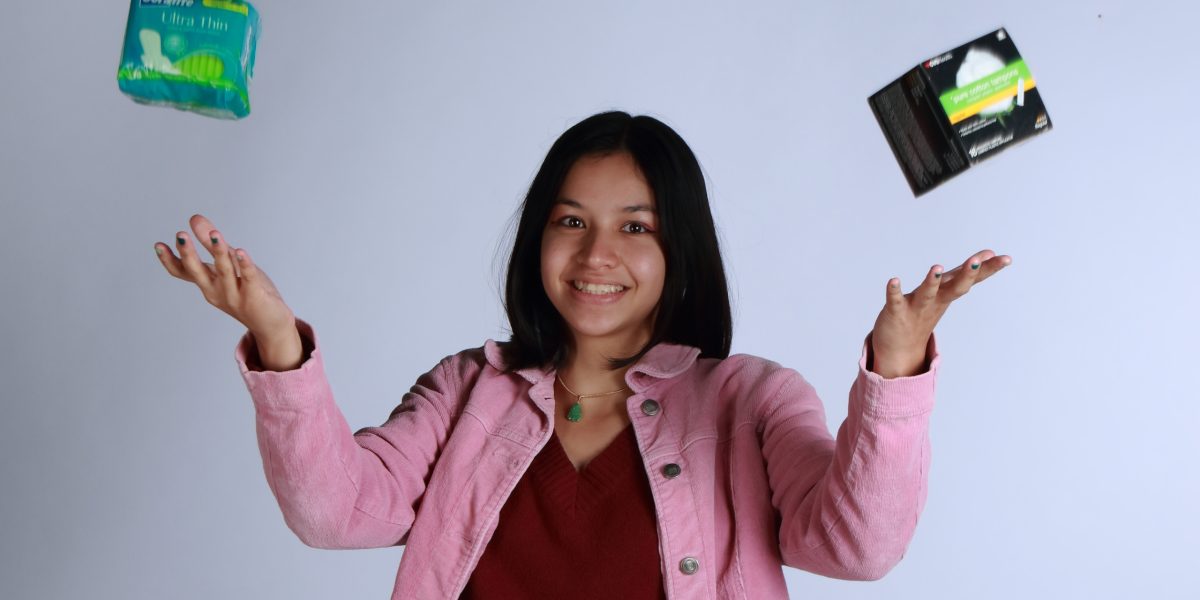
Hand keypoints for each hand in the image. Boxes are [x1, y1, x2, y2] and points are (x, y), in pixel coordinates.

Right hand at [155, 214, 296, 340]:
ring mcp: (234, 295)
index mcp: (208, 284)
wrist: (270, 324)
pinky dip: (244, 264)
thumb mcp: (227, 265)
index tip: (158, 245)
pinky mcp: (254, 295)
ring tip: (215, 233)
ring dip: (219, 252)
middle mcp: (217, 290)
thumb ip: (211, 244)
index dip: (170, 260)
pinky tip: (240, 251)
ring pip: (225, 271)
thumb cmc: (247, 292)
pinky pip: (248, 277)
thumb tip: (194, 218)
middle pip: (198, 272)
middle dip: (189, 254)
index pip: (184, 272)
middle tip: (180, 235)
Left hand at [869, 249, 1011, 377]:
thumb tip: (986, 255)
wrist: (899, 349)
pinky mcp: (896, 312)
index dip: (988, 270)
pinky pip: (895, 300)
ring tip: (938, 267)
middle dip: (965, 275)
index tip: (1006, 259)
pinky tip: (893, 280)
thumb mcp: (946, 292)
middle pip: (954, 288)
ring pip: (927, 293)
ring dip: (932, 281)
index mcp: (947, 294)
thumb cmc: (923, 313)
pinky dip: (894, 291)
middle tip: (975, 261)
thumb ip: (962, 274)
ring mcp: (916, 307)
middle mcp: (935, 301)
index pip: (970, 280)